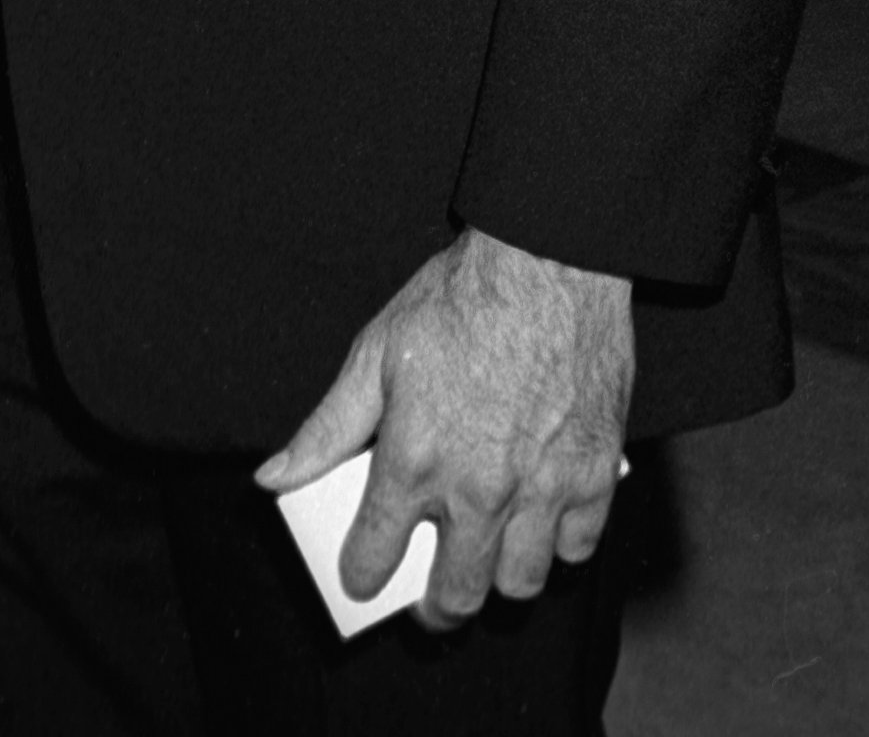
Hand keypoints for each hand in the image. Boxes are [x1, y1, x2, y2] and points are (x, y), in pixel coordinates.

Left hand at [256, 227, 632, 626]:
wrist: (546, 262)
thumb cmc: (461, 300)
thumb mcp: (375, 353)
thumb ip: (326, 428)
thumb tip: (275, 477)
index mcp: (414, 460)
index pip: (373, 560)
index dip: (360, 575)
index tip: (361, 575)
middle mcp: (477, 489)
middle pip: (455, 595)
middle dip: (433, 606)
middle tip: (427, 594)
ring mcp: (540, 489)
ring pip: (518, 586)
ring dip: (498, 580)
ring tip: (485, 557)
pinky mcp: (593, 477)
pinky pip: (577, 550)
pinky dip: (558, 547)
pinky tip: (540, 522)